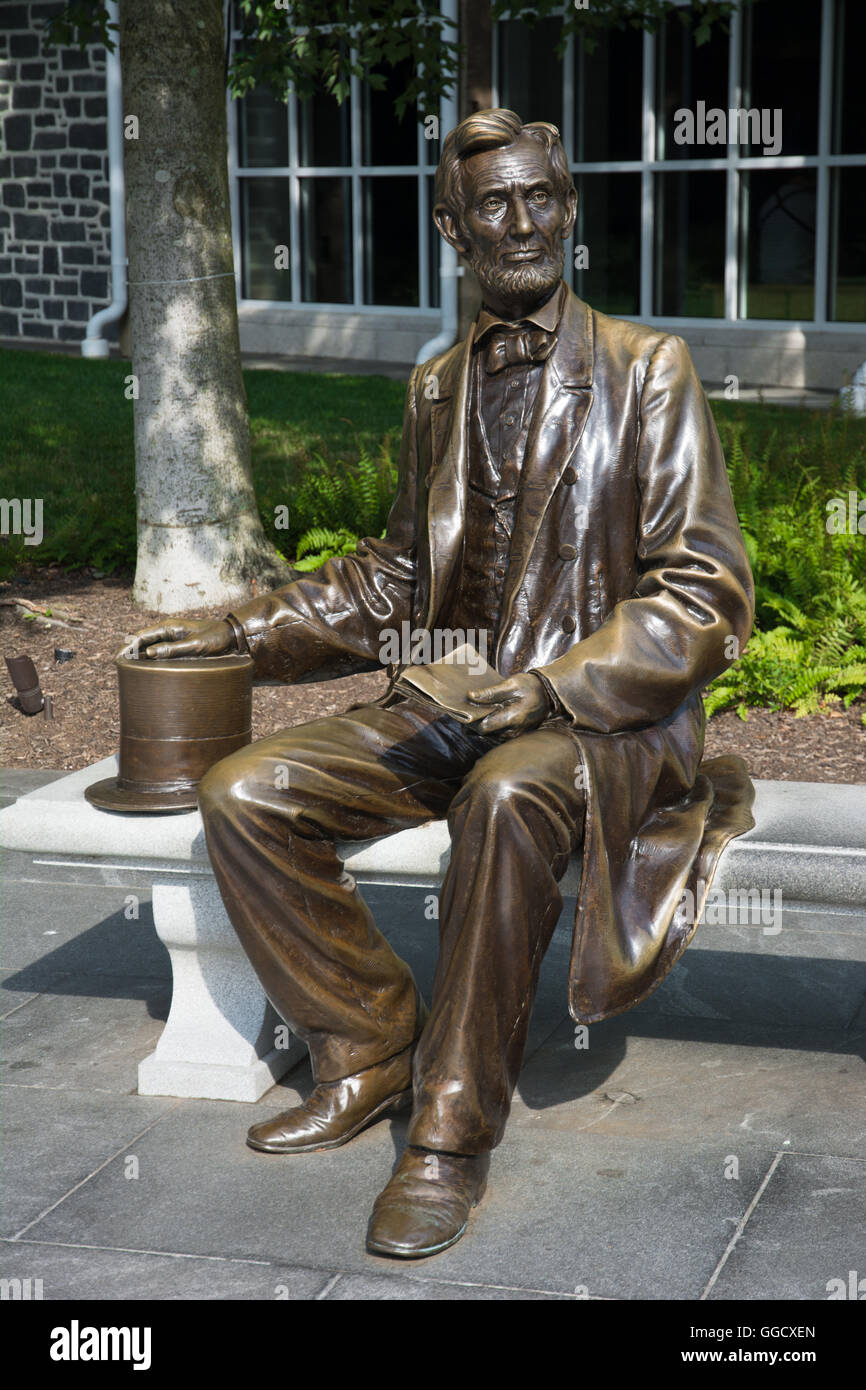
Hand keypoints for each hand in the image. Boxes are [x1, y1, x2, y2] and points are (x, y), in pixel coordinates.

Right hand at [121, 618, 237, 659]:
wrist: (230, 637)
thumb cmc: (215, 639)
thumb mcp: (195, 646)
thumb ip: (173, 649)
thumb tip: (148, 654)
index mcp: (169, 627)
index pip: (141, 636)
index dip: (127, 646)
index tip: (117, 657)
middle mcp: (167, 631)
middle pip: (141, 641)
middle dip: (128, 651)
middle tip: (117, 664)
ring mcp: (171, 638)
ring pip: (148, 646)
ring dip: (137, 655)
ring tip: (126, 668)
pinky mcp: (176, 645)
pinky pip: (158, 651)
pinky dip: (149, 658)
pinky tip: (144, 668)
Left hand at [468, 672, 549, 736]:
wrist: (549, 693)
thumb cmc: (531, 687)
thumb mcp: (511, 684)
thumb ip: (490, 693)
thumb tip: (470, 697)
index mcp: (513, 718)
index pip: (483, 728)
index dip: (471, 720)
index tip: (463, 709)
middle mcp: (514, 731)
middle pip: (484, 733)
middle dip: (474, 722)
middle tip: (466, 708)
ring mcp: (515, 735)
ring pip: (490, 734)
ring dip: (481, 723)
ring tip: (476, 710)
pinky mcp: (515, 734)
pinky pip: (497, 733)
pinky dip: (490, 725)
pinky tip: (486, 714)